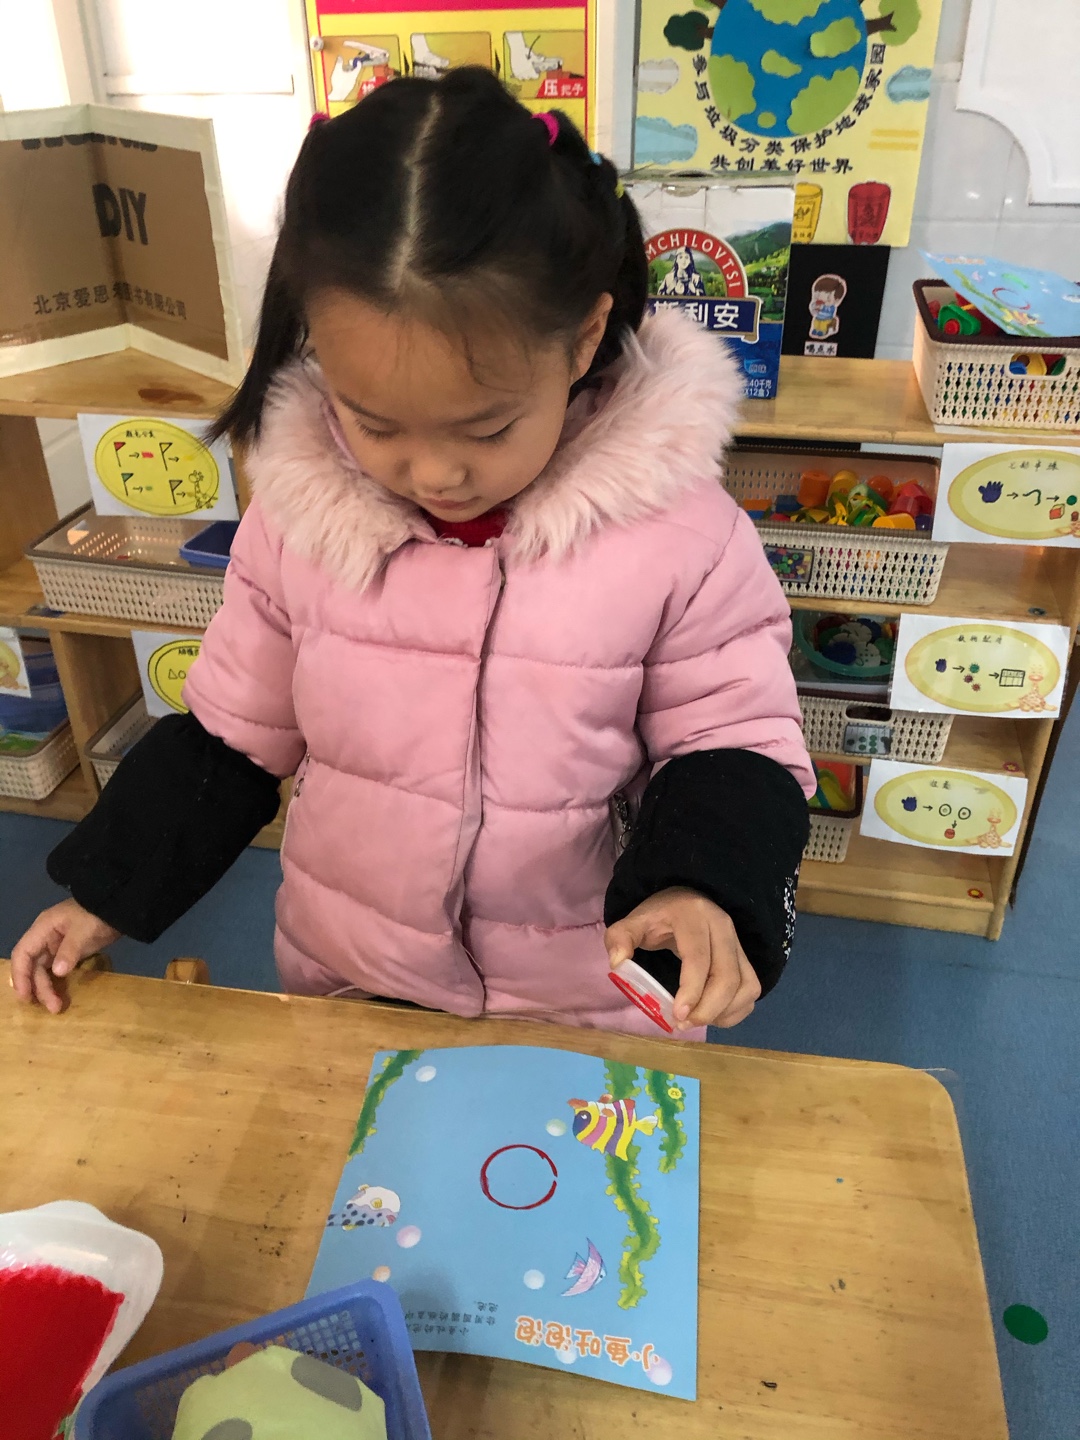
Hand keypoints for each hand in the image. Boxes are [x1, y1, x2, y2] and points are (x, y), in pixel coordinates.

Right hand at [10, 900, 119, 1013]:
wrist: (119, 907)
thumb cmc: (98, 915)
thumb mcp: (84, 931)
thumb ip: (69, 950)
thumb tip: (57, 972)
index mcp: (43, 928)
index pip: (22, 953)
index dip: (20, 975)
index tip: (25, 996)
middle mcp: (45, 937)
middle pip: (33, 966)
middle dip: (39, 987)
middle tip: (53, 1007)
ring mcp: (57, 945)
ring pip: (44, 970)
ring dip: (48, 988)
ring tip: (57, 1006)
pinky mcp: (69, 951)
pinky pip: (57, 970)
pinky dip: (57, 983)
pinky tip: (61, 995)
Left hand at [605, 887, 759, 1029]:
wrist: (686, 899)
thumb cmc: (658, 916)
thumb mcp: (634, 922)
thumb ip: (619, 938)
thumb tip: (618, 963)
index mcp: (693, 916)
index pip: (699, 957)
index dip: (691, 990)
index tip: (677, 1015)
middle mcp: (723, 927)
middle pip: (728, 976)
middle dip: (708, 1009)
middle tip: (683, 1024)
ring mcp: (739, 942)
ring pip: (746, 985)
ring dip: (724, 1012)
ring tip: (696, 1021)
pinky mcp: (746, 957)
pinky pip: (751, 989)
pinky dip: (736, 1010)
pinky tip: (712, 1016)